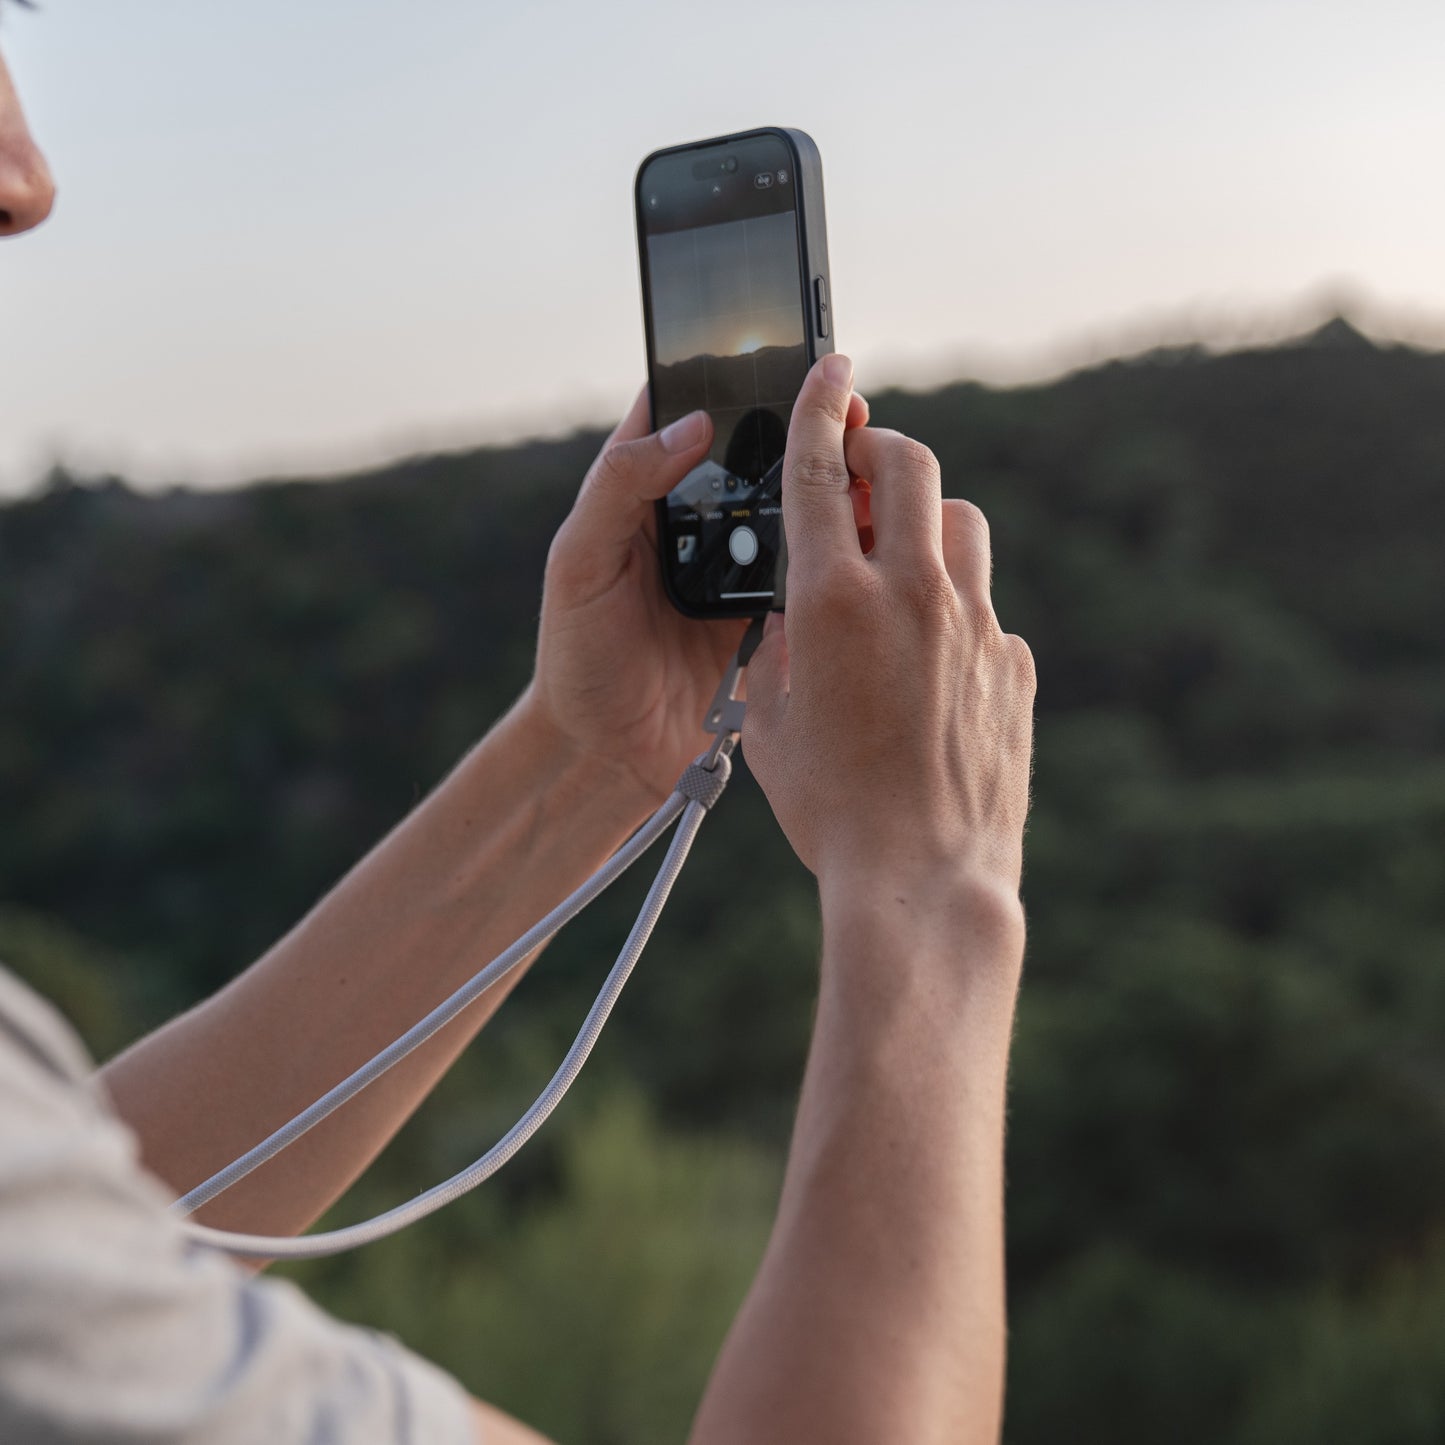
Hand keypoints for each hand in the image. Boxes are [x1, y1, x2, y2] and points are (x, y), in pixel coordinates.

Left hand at [528, 387, 867, 807]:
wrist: (604, 753)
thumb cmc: (576, 653)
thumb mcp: (579, 561)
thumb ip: (622, 485)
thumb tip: (692, 426)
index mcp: (648, 492)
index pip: (693, 412)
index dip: (733, 378)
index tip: (782, 354)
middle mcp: (702, 522)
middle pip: (763, 456)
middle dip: (807, 431)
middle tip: (850, 414)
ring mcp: (743, 569)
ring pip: (799, 510)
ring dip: (834, 489)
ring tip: (868, 468)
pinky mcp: (773, 617)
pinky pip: (816, 576)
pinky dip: (842, 556)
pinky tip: (869, 537)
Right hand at [744, 355, 1035, 899]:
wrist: (922, 877)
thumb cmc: (830, 809)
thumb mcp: (768, 724)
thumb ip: (774, 652)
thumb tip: (790, 619)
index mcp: (832, 601)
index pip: (821, 469)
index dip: (820, 405)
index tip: (830, 368)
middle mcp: (911, 595)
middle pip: (911, 466)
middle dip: (882, 448)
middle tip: (862, 465)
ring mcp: (975, 626)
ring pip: (960, 524)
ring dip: (925, 522)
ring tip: (898, 562)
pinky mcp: (1014, 664)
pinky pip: (984, 607)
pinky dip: (954, 609)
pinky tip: (930, 662)